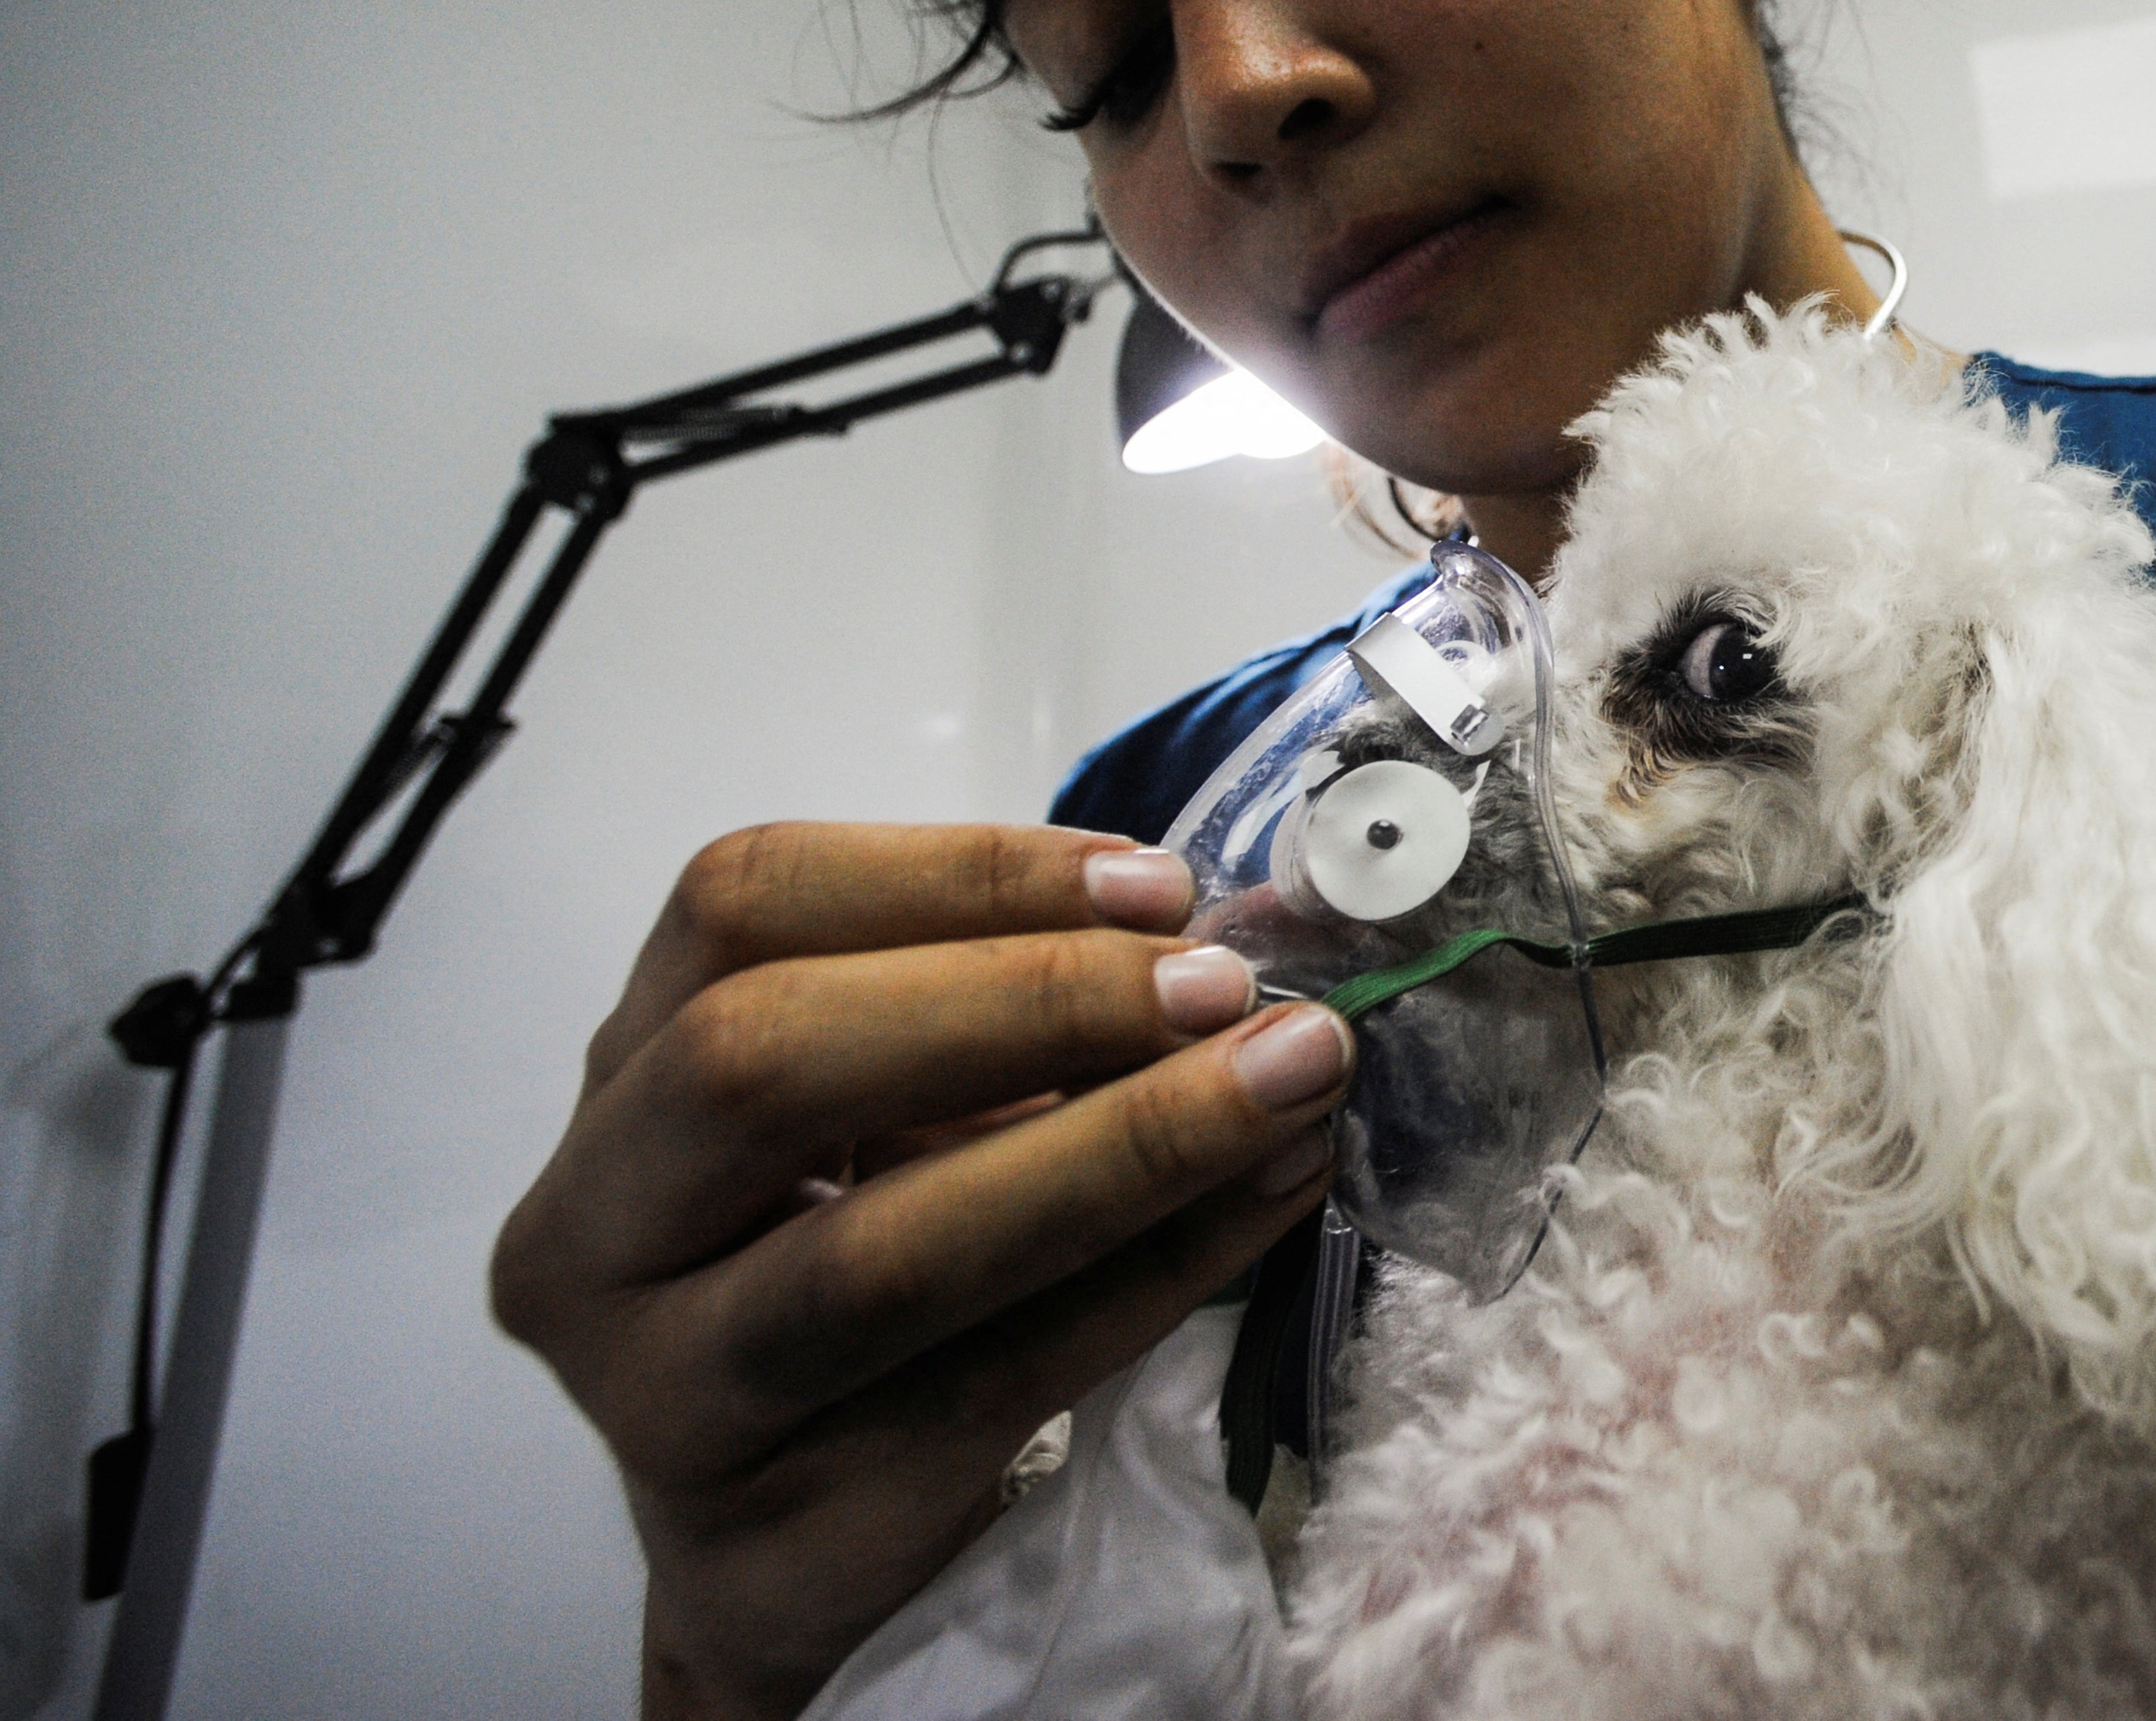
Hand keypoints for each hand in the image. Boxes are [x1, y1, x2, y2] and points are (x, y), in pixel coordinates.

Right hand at [490, 822, 1349, 1719]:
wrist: (783, 1552)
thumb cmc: (841, 1267)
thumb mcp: (871, 1116)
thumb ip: (990, 1012)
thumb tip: (1203, 934)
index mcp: (618, 1075)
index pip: (740, 904)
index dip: (954, 873)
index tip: (1153, 884)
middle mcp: (594, 1233)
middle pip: (765, 1061)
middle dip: (1026, 1001)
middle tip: (1224, 989)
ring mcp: (667, 1402)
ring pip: (881, 1254)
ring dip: (1123, 1146)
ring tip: (1291, 1082)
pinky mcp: (786, 1536)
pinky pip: (999, 1382)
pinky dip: (1162, 1277)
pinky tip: (1272, 1200)